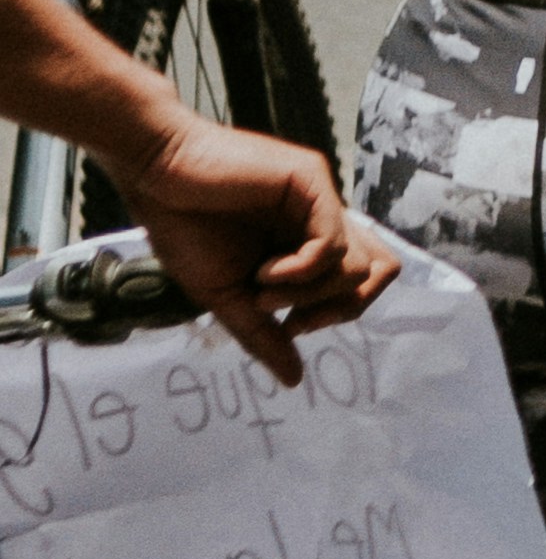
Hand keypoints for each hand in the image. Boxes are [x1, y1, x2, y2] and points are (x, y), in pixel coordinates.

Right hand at [118, 108, 397, 384]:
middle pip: (378, 273)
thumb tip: (294, 380)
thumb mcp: (226, 296)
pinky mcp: (311, 179)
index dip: (341, 313)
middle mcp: (323, 219)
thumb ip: (263, 334)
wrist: (154, 178)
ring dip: (308, 292)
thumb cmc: (185, 228)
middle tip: (292, 319)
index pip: (363, 282)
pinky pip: (332, 242)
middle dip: (337, 309)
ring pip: (358, 265)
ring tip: (262, 287)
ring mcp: (320, 198)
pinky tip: (265, 271)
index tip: (293, 327)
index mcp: (307, 242)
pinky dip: (301, 271)